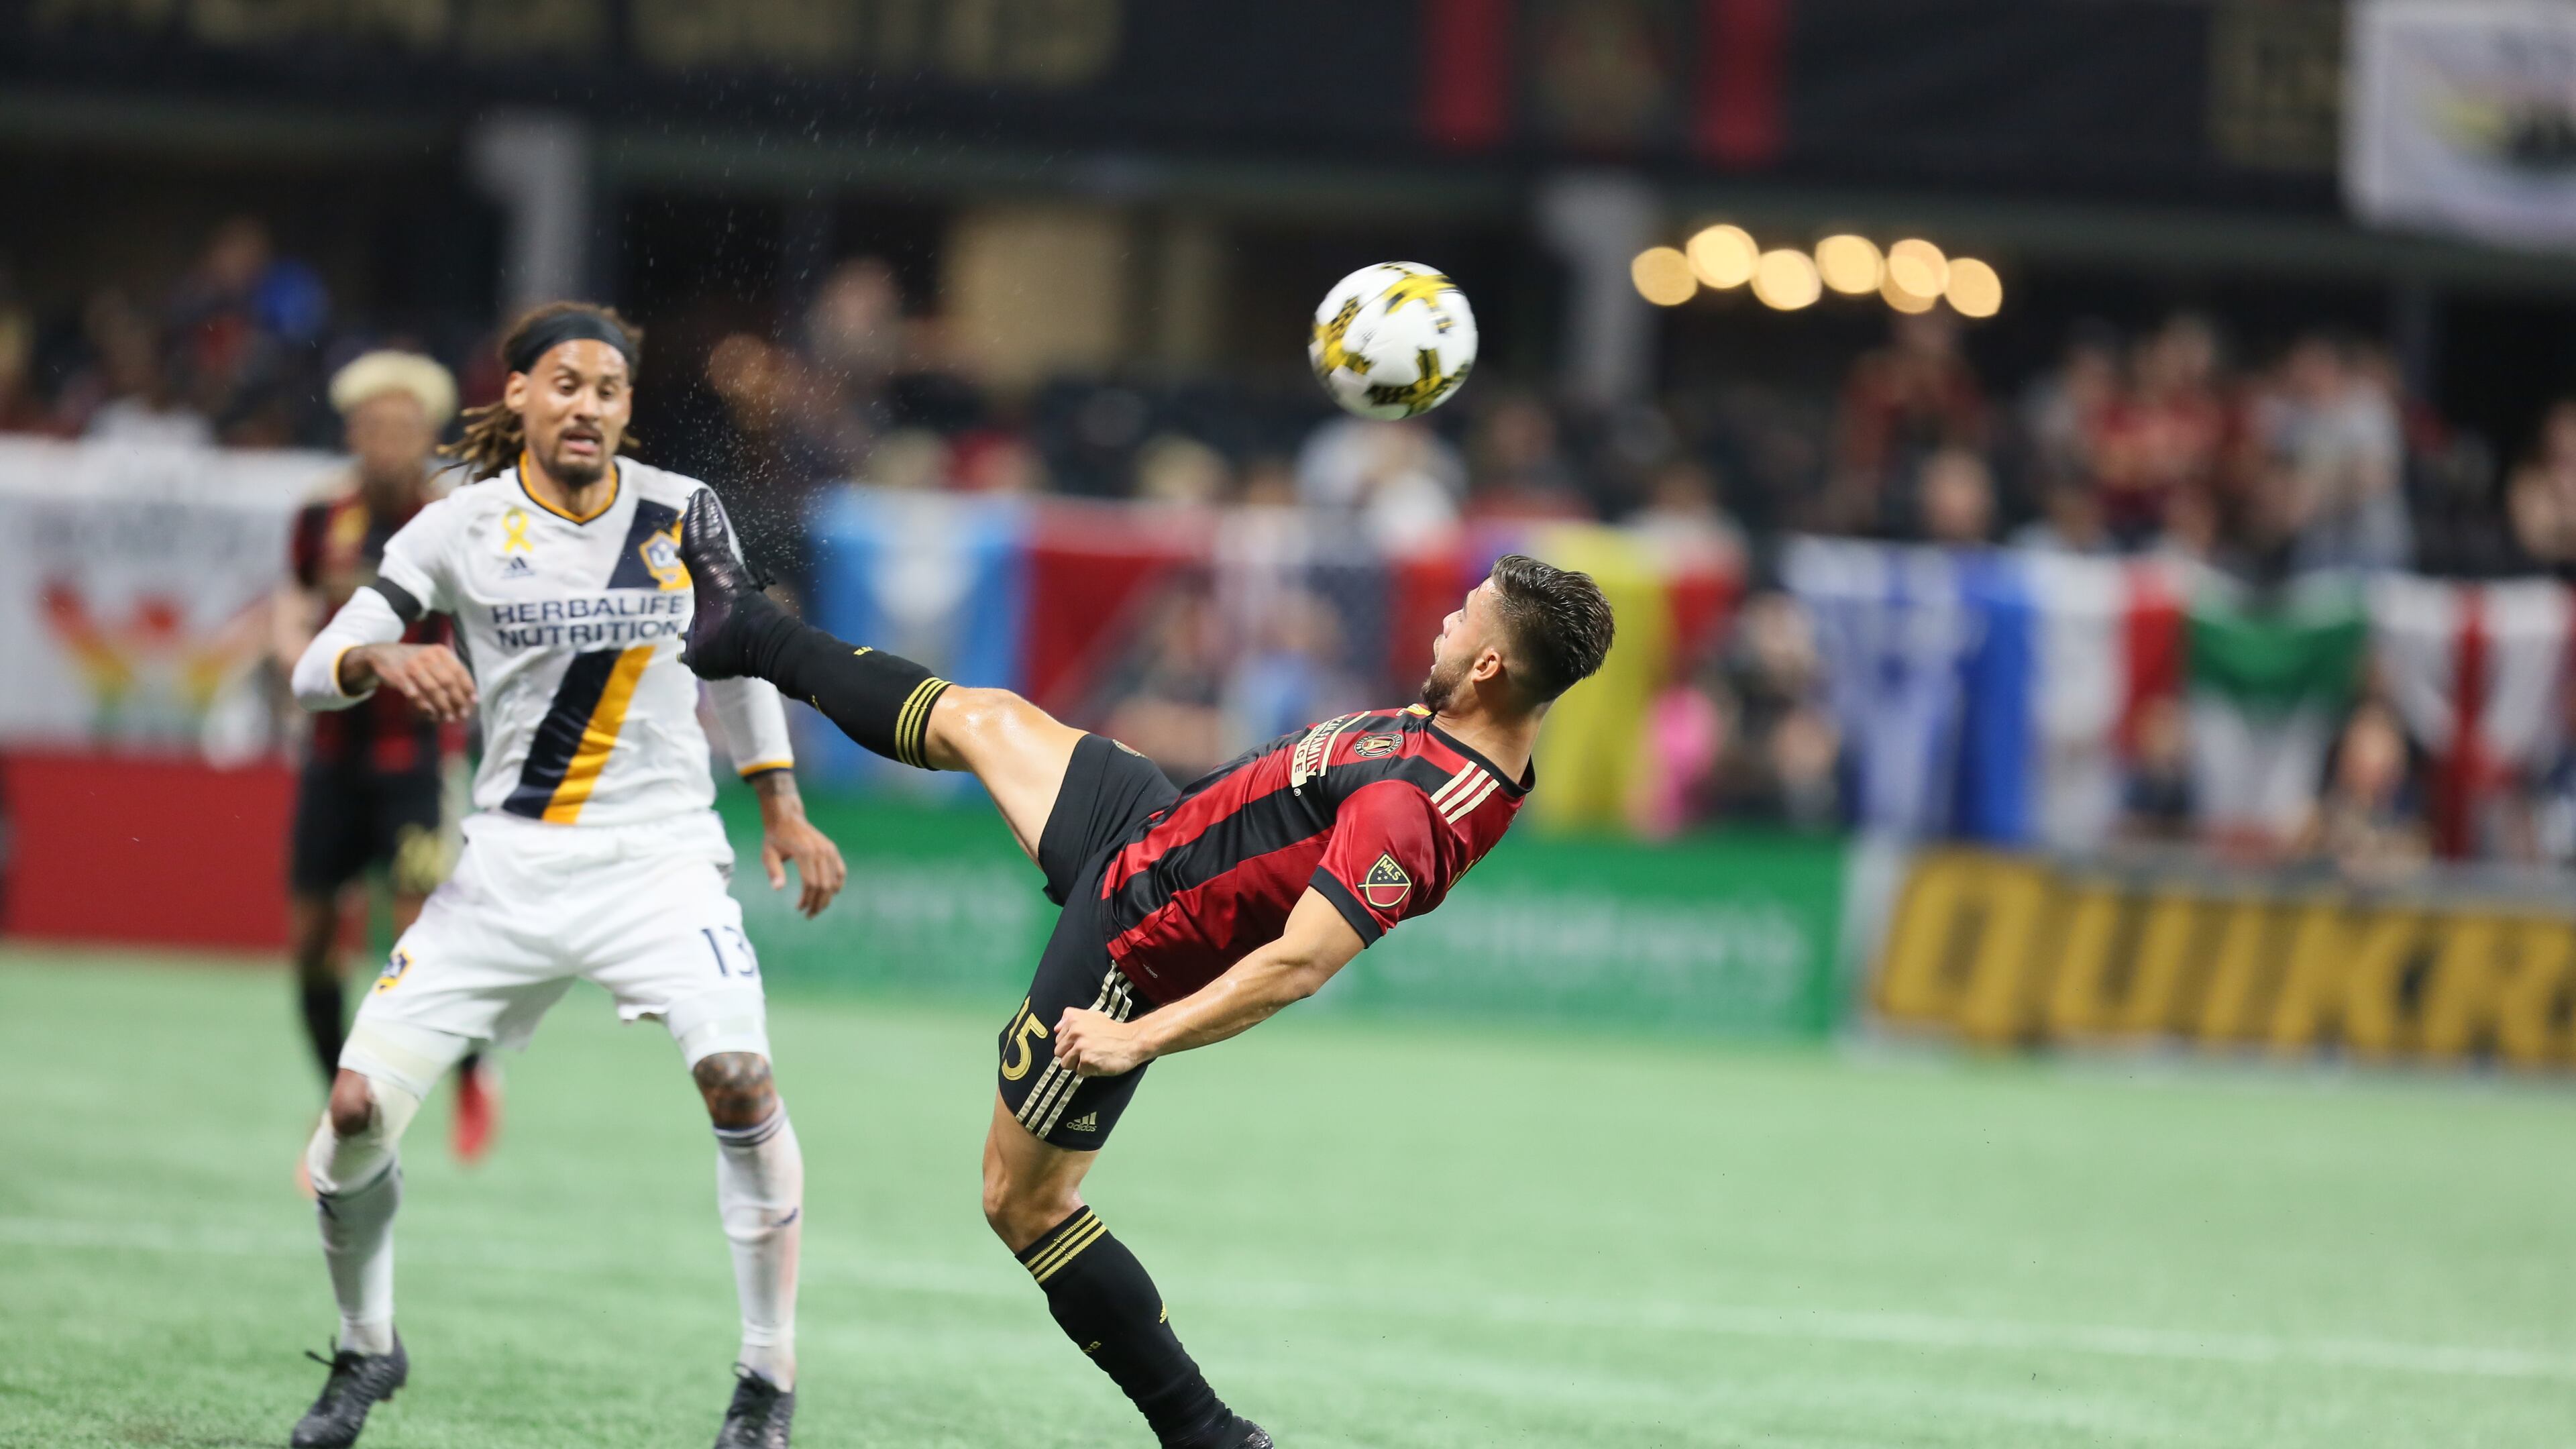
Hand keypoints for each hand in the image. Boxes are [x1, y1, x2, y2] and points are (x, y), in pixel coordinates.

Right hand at [347, 642, 475, 721]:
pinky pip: (414, 693)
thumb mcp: (433, 659)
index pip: (459, 670)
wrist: (382, 653)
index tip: (473, 701)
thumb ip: (449, 672)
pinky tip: (431, 713)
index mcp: (440, 652)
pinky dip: (423, 705)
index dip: (468, 687)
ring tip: (448, 718)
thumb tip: (469, 695)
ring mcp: (412, 665)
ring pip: (432, 689)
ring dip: (442, 706)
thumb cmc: (415, 660)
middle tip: (462, 714)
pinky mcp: (398, 675)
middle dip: (457, 700)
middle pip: (448, 681)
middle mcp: (427, 656)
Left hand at [761, 812, 846, 917]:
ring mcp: (829, 850)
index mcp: (805, 853)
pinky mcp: (832, 850)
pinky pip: (840, 871)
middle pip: (824, 885)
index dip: (806, 900)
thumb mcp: (768, 855)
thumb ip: (774, 871)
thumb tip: (778, 889)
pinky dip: (837, 885)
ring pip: (834, 881)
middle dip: (818, 903)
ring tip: (817, 908)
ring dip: (827, 898)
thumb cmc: (775, 839)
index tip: (799, 908)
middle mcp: (820, 851)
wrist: (787, 818)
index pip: (811, 883)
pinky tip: (830, 895)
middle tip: (809, 915)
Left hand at [1054, 1007, 1152, 1077]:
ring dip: (1078, 1064)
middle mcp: (1075, 1031)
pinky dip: (1088, 1070)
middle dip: (1071, 1055)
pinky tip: (1098, 1062)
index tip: (1082, 1043)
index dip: (1070, 1044)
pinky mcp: (1087, 1061)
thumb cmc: (1113, 1031)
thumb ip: (1072, 1019)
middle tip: (1088, 1051)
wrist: (1132, 1041)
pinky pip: (1079, 1071)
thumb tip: (1056, 1028)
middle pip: (1059, 1052)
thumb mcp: (1093, 1016)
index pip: (1058, 1039)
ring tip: (1092, 1057)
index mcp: (1073, 1019)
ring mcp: (1080, 1047)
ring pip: (1065, 1063)